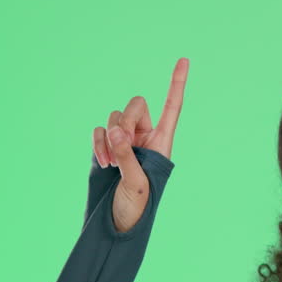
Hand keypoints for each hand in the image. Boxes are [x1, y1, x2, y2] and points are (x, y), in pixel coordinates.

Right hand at [92, 57, 188, 232]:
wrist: (117, 223)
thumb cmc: (137, 207)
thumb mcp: (136, 182)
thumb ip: (125, 154)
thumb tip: (114, 129)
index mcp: (162, 143)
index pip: (172, 107)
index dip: (177, 83)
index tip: (184, 59)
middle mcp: (144, 138)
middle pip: (136, 106)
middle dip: (126, 120)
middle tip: (121, 143)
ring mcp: (123, 142)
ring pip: (115, 117)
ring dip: (108, 136)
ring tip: (109, 163)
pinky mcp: (105, 148)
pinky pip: (99, 130)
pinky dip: (98, 142)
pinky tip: (102, 161)